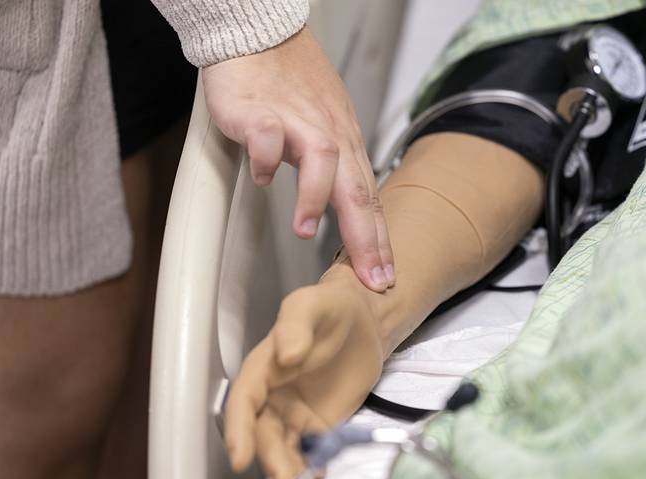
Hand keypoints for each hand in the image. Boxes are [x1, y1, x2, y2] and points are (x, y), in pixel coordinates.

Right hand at [202, 28, 394, 291]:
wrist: (261, 33)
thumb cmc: (292, 81)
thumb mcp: (326, 126)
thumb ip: (335, 167)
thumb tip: (347, 209)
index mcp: (346, 143)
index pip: (369, 199)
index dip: (379, 241)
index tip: (384, 278)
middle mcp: (330, 134)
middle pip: (356, 190)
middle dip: (367, 238)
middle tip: (371, 278)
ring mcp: (297, 121)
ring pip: (321, 161)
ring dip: (316, 199)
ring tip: (306, 232)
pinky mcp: (261, 111)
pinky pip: (268, 136)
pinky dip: (267, 159)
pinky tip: (263, 179)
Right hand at [224, 276, 384, 478]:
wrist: (366, 321)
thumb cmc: (331, 308)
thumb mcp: (312, 305)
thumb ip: (296, 326)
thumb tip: (286, 355)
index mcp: (264, 366)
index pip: (244, 400)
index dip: (238, 428)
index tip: (240, 455)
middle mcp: (273, 394)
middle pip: (262, 431)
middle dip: (268, 457)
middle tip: (285, 478)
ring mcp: (294, 412)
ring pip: (282, 446)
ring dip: (287, 467)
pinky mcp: (318, 424)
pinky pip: (307, 450)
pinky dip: (308, 467)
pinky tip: (317, 478)